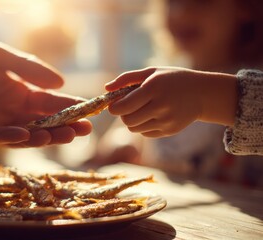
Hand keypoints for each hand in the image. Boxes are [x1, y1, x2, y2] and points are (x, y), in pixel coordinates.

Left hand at [105, 67, 236, 136]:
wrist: (202, 93)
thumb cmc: (172, 79)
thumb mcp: (151, 72)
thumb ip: (126, 78)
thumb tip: (106, 88)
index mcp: (154, 88)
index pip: (124, 106)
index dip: (114, 107)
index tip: (114, 104)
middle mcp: (161, 106)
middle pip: (127, 120)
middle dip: (122, 114)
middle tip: (127, 107)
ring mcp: (166, 120)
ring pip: (134, 128)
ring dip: (132, 120)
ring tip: (141, 109)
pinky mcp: (170, 130)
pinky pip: (145, 133)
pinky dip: (143, 126)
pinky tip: (152, 115)